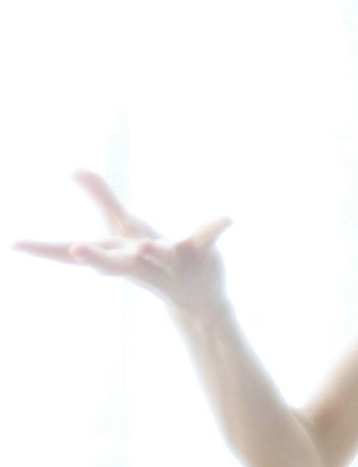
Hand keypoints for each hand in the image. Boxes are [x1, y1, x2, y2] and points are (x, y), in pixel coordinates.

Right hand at [11, 168, 232, 314]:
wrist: (198, 298)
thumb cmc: (153, 258)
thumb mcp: (125, 227)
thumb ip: (101, 196)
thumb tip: (74, 167)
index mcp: (118, 255)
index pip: (75, 257)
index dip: (43, 249)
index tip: (14, 243)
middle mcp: (140, 262)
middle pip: (114, 262)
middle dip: (95, 257)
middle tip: (76, 248)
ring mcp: (171, 260)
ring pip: (160, 255)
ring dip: (153, 251)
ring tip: (147, 243)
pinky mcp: (199, 253)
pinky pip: (207, 237)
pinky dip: (216, 226)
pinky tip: (227, 218)